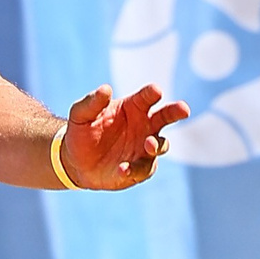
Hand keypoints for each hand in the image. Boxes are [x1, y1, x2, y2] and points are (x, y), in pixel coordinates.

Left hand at [58, 82, 188, 190]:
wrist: (75, 161)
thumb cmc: (81, 131)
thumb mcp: (80, 114)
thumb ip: (92, 102)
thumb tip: (105, 89)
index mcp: (133, 107)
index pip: (147, 97)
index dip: (152, 93)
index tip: (156, 91)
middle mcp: (144, 126)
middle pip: (165, 116)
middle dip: (175, 112)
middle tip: (183, 109)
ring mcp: (144, 148)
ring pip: (160, 145)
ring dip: (156, 144)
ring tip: (148, 144)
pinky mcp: (140, 168)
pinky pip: (143, 169)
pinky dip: (135, 169)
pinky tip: (123, 169)